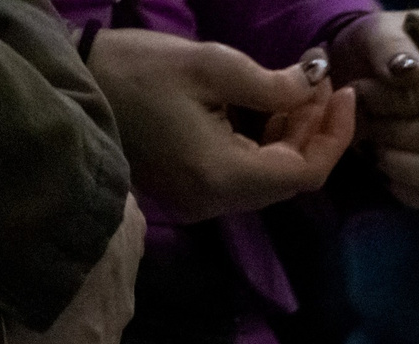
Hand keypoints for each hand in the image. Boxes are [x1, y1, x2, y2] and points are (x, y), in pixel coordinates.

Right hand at [87, 28, 356, 222]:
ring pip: (271, 177)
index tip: (343, 92)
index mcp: (222, 176)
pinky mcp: (192, 190)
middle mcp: (216, 202)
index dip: (334, 135)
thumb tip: (315, 85)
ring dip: (294, 136)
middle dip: (316, 131)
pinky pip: (247, 174)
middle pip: (290, 178)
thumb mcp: (211, 65)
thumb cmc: (136, 69)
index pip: (303, 173)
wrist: (75, 83)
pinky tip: (275, 108)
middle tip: (324, 83)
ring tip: (303, 89)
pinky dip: (268, 143)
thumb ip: (272, 85)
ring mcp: (202, 201)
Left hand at [329, 10, 418, 207]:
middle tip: (367, 125)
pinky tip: (390, 171)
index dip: (396, 101)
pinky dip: (412, 190)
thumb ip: (387, 43)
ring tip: (375, 146)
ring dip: (400, 165)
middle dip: (395, 136)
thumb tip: (405, 70)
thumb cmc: (384, 49)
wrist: (387, 74)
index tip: (364, 94)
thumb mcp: (375, 32)